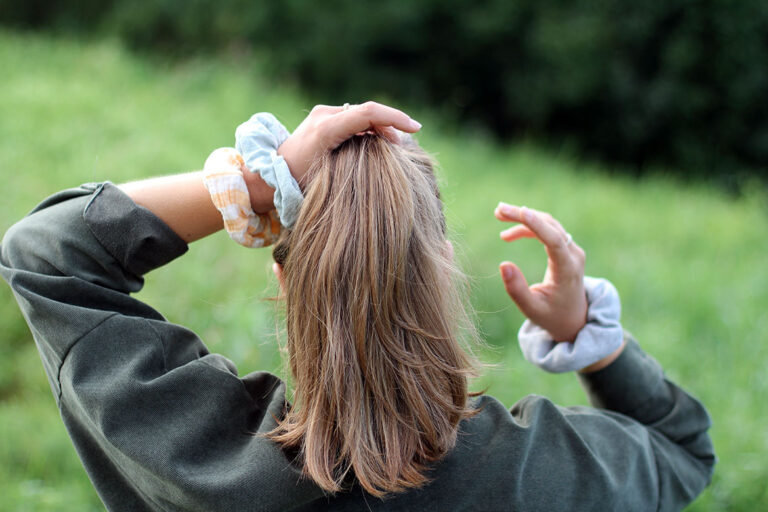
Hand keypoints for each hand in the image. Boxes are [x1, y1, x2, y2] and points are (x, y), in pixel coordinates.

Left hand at [277, 101, 421, 186]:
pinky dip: (367, 128)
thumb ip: (356, 159)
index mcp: (326, 129)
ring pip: (361, 114)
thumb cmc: (299, 184)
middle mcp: (324, 116)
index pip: (369, 113)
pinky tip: (376, 143)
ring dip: (379, 127)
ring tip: (393, 146)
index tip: (416, 128)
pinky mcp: (322, 117)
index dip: (395, 118)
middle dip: (391, 125)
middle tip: (405, 143)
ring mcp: (322, 114)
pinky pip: (352, 118)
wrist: (268, 177)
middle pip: (368, 112)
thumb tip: (383, 149)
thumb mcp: (330, 177)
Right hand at [495, 203, 587, 341]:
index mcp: (568, 271)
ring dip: (525, 218)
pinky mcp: (566, 248)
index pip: (554, 241)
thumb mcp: (531, 310)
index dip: (537, 225)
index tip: (520, 211)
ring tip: (499, 215)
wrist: (574, 319)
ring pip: (549, 224)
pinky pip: (548, 230)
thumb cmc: (552, 316)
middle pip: (550, 225)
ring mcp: (572, 250)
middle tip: (498, 210)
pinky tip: (509, 235)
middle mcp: (574, 256)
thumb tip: (503, 264)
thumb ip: (517, 290)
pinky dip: (529, 227)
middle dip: (524, 215)